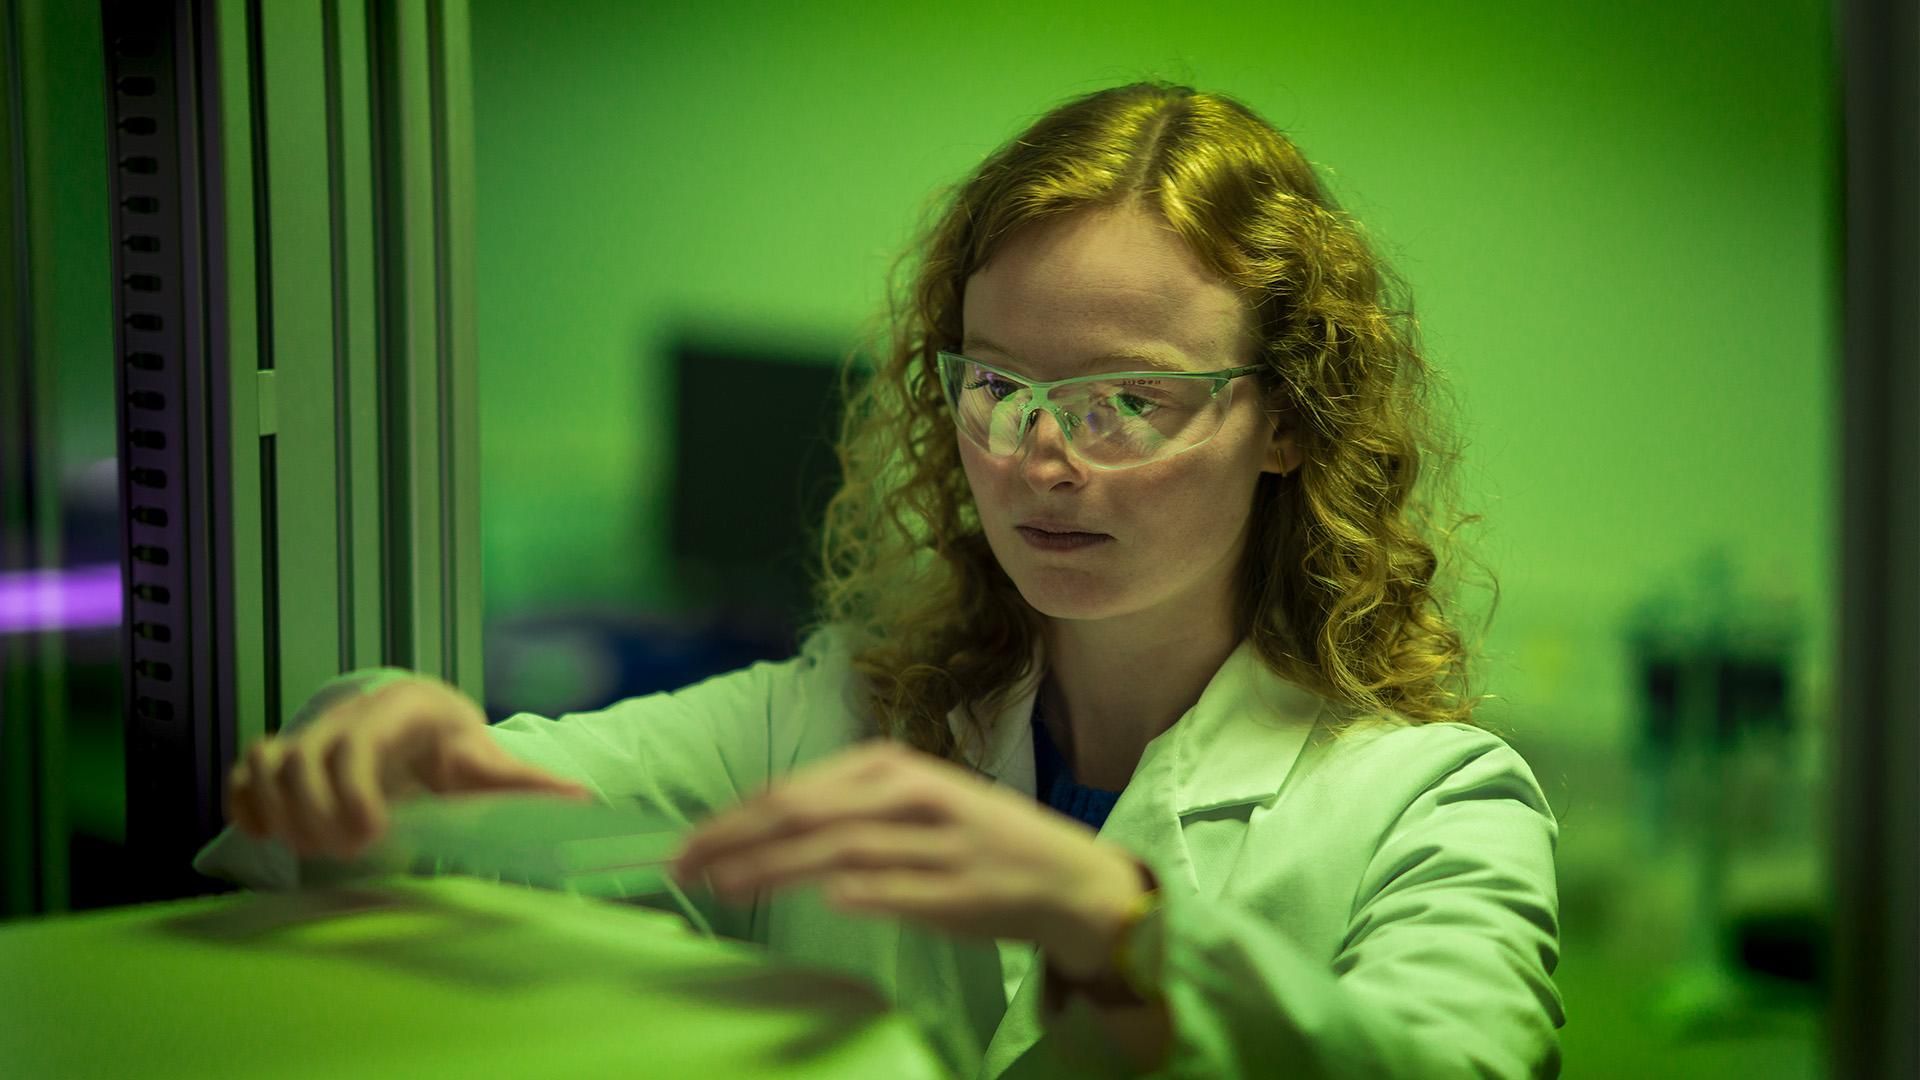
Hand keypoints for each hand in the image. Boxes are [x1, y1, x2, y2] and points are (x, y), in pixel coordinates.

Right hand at [226, 674, 591, 860]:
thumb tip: (581, 798)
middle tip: (343, 852)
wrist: (420, 718)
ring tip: (306, 849)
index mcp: (396, 714)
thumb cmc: (457, 744)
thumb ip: (527, 782)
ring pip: (266, 759)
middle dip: (315, 810)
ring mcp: (308, 733)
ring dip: (276, 809)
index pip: (358, 744)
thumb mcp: (491, 760)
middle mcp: (344, 716)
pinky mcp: (283, 754)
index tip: (371, 835)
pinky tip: (264, 835)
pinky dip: (244, 801)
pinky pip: (245, 769)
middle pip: (303, 756)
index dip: (354, 791)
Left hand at [668, 739, 1147, 977]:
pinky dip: (863, 891)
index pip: (793, 791)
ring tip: (725, 888)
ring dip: (776, 868)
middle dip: (736, 840)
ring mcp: (937, 842)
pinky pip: (901, 888)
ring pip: (842, 849)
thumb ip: (842, 810)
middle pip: (805, 813)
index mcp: (891, 767)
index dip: (732, 818)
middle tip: (682, 868)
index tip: (685, 847)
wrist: (1063, 876)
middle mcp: (910, 795)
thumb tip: (757, 829)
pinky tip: (826, 900)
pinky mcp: (961, 889)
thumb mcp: (908, 803)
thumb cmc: (970, 838)